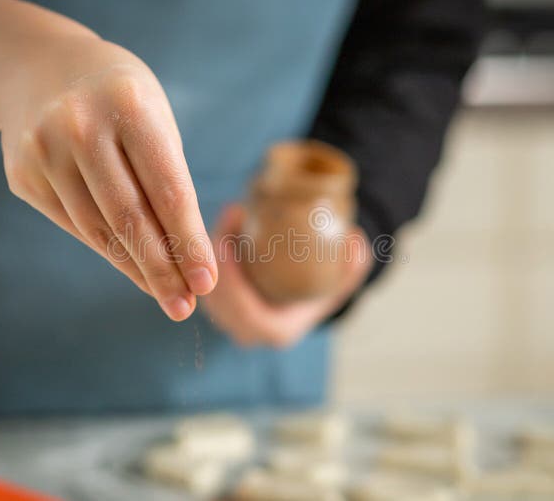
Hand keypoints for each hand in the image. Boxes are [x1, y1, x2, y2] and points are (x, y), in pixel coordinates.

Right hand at [0, 37, 216, 320]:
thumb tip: (183, 259)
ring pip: (98, 230)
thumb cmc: (121, 101)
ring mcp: (44, 151)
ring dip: (136, 269)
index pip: (168, 191)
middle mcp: (80, 126)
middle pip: (129, 218)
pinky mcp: (23, 175)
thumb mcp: (155, 119)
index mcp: (129, 105)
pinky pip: (74, 224)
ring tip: (166, 296)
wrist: (41, 68)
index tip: (207, 282)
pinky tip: (132, 268)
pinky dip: (107, 250)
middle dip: (162, 270)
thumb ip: (167, 181)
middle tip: (184, 307)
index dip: (189, 243)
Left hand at [202, 205, 372, 347]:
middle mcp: (247, 332)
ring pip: (204, 291)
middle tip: (222, 221)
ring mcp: (229, 321)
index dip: (230, 278)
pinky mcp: (218, 307)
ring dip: (204, 257)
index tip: (228, 241)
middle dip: (212, 261)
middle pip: (216, 300)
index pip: (242, 309)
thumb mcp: (344, 277)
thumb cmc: (325, 285)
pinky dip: (200, 259)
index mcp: (275, 330)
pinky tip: (210, 228)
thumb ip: (354, 263)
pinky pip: (198, 284)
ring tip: (221, 220)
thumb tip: (355, 241)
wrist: (309, 296)